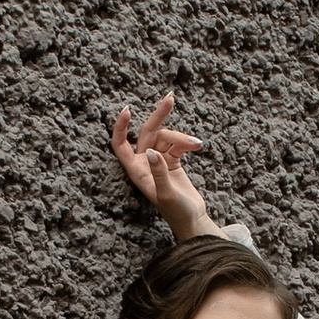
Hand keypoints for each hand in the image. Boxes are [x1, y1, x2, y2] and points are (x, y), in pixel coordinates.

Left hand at [112, 93, 215, 242]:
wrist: (193, 219)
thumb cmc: (176, 211)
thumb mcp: (166, 193)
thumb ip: (158, 172)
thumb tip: (151, 151)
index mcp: (136, 171)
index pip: (120, 144)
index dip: (121, 127)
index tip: (128, 110)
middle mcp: (144, 163)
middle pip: (147, 132)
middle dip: (158, 115)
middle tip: (170, 99)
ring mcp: (158, 160)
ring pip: (166, 137)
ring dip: (181, 137)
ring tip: (196, 144)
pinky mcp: (172, 160)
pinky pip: (177, 144)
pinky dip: (187, 143)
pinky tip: (197, 146)